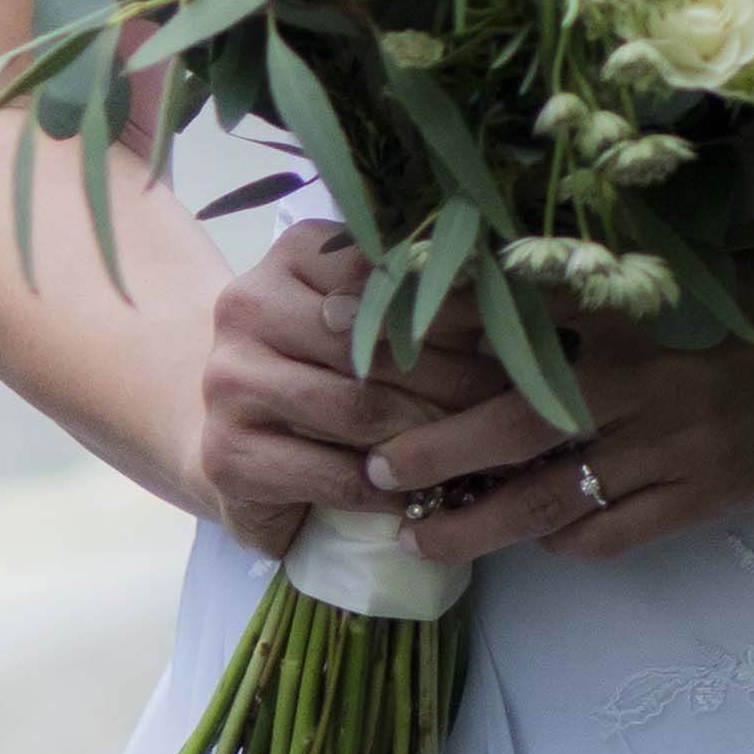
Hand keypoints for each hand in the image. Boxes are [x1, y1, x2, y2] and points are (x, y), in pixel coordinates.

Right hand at [191, 219, 570, 562]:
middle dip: (459, 383)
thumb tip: (526, 305)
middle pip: (379, 345)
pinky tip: (429, 498)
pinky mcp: (226, 454)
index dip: (464, 312)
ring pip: (358, 410)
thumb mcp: (364, 317)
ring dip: (433, 441)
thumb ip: (418, 301)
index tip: (525, 342)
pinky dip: (390, 492)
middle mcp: (249, 306)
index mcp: (293, 255)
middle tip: (522, 410)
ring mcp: (228, 381)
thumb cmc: (321, 369)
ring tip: (488, 456)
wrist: (227, 434)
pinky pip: (331, 474)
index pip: (392, 275)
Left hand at [362, 305, 753, 573]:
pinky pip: (615, 535)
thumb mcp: (695, 262)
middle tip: (373, 470)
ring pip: (552, 501)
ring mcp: (677, 444)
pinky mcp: (708, 495)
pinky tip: (538, 542)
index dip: (435, 335)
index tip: (366, 345)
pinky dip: (566, 542)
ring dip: (477, 522)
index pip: (514, 321)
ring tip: (422, 534)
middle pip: (512, 426)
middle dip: (432, 451)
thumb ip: (611, 273)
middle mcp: (646, 376)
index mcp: (636, 304)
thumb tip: (508, 266)